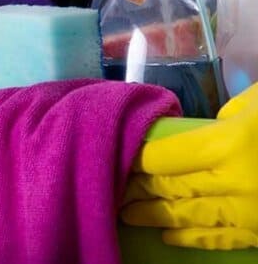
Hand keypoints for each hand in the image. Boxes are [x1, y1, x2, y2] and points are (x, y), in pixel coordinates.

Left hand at [122, 83, 257, 249]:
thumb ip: (232, 115)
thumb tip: (211, 127)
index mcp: (228, 146)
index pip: (166, 157)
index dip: (141, 159)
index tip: (120, 157)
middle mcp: (232, 184)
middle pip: (172, 188)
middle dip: (139, 189)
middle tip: (111, 188)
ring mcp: (250, 214)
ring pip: (189, 217)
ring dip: (155, 215)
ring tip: (126, 213)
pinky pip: (221, 239)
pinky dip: (192, 239)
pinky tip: (169, 236)